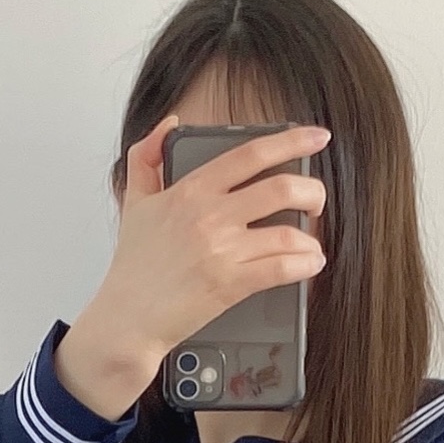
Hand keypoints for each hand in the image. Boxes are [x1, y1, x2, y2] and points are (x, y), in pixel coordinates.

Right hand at [53, 119, 329, 421]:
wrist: (127, 318)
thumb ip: (147, 155)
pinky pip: (282, 268)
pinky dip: (305, 264)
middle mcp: (210, 215)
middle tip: (316, 200)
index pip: (251, 153)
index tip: (315, 137)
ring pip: (288, 231)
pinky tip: (310, 263)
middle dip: (312, 191)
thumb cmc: (132, 265)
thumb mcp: (134, 200)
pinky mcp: (230, 284)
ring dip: (311, 236)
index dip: (291, 140)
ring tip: (312, 242)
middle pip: (281, 188)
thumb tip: (171, 124)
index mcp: (192, 189)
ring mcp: (222, 250)